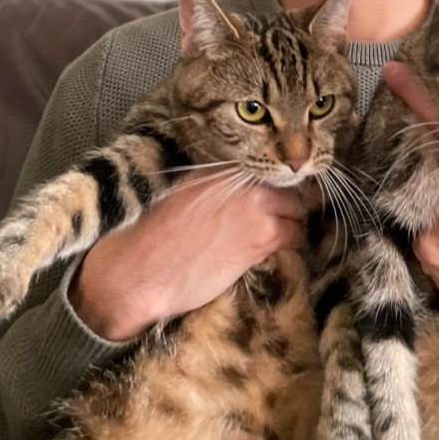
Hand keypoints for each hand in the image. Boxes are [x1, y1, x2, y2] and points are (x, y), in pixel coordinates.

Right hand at [69, 172, 305, 341]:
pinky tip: (281, 253)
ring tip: (285, 237)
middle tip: (284, 221)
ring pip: (296, 212)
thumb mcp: (184, 193)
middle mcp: (242, 180)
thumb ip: (215, 185)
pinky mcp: (264, 236)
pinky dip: (293, 244)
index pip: (265, 169)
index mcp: (222, 168)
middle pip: (286, 188)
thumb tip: (235, 187)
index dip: (272, 186)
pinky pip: (296, 236)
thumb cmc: (155, 237)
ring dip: (293, 225)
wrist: (142, 271)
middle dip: (287, 206)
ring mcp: (257, 206)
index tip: (275, 199)